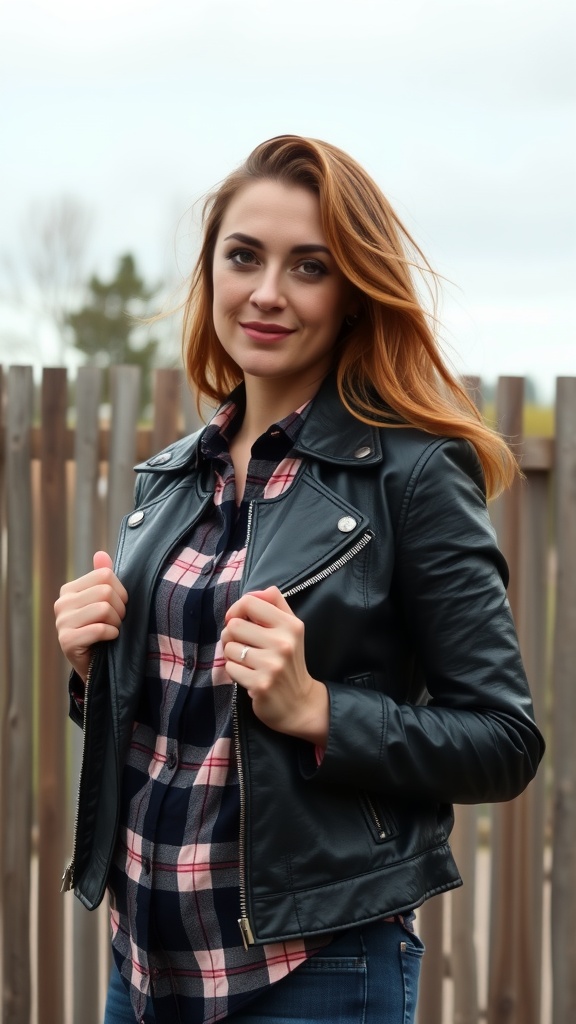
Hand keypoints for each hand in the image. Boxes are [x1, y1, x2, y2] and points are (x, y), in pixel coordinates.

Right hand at [54, 551, 127, 682]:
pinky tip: (109, 640)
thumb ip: (102, 577)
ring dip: (117, 623)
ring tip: (112, 631)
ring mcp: (62, 622)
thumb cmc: (102, 630)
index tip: (119, 606)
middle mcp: (62, 603)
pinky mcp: (67, 640)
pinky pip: (100, 629)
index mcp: (70, 590)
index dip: (121, 591)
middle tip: (117, 622)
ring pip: (104, 609)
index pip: (105, 575)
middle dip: (120, 609)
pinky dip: (111, 634)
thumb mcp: (104, 602)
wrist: (95, 666)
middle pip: (106, 591)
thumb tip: (101, 554)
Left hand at [221, 587, 328, 745]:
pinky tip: (248, 675)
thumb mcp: (291, 629)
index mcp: (291, 625)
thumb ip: (276, 605)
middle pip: (234, 625)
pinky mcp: (260, 684)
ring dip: (232, 655)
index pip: (250, 602)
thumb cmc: (290, 662)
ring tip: (247, 661)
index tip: (238, 620)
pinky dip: (234, 671)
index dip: (237, 609)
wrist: (301, 704)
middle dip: (231, 635)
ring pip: (229, 647)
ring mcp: (272, 665)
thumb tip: (256, 592)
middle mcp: (283, 643)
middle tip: (241, 645)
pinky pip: (230, 667)